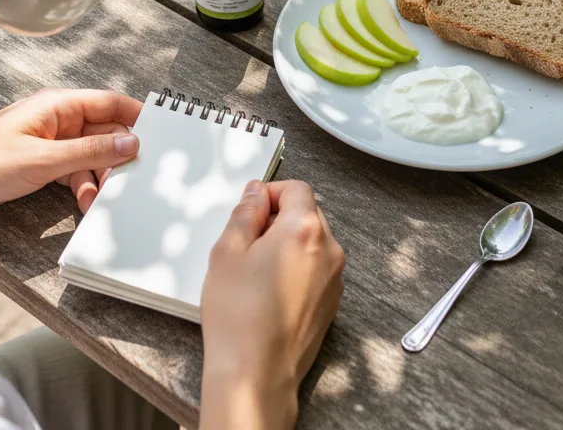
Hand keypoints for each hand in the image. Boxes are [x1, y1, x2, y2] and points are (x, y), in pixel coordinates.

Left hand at [0, 88, 142, 220]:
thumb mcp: (44, 160)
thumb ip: (91, 151)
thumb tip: (131, 142)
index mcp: (57, 104)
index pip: (109, 101)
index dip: (136, 116)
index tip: (161, 134)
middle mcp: (57, 118)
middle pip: (103, 130)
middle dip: (119, 154)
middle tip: (135, 177)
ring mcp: (50, 140)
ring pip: (91, 154)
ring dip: (99, 176)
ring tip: (103, 198)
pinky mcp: (41, 162)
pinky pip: (74, 169)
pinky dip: (82, 185)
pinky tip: (84, 203)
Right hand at [199, 180, 344, 429]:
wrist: (255, 374)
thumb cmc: (239, 317)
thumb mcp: (228, 250)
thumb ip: (245, 212)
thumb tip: (256, 194)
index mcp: (304, 229)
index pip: (297, 189)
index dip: (271, 192)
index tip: (252, 207)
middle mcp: (328, 250)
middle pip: (307, 214)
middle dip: (279, 219)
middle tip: (247, 242)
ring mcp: (334, 279)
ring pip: (312, 243)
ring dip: (288, 245)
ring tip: (255, 271)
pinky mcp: (332, 303)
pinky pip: (315, 270)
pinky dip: (297, 269)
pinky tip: (269, 292)